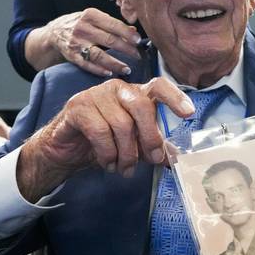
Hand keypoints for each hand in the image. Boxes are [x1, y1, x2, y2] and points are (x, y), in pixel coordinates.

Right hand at [16, 77, 192, 201]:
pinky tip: (107, 163)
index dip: (175, 98)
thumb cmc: (103, 144)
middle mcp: (118, 89)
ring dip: (126, 154)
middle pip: (142, 107)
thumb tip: (176, 158)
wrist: (65, 150)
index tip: (189, 114)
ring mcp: (96, 95)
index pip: (159, 86)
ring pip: (122, 124)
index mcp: (135, 94)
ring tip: (124, 169)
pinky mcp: (78, 107)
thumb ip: (154, 148)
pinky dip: (107, 153)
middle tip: (152, 160)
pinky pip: (100, 132)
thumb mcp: (134, 147)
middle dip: (150, 138)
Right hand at [42, 8, 140, 76]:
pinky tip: (110, 73)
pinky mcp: (72, 55)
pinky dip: (99, 70)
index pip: (114, 25)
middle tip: (138, 56)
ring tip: (127, 69)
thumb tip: (133, 31)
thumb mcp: (94, 18)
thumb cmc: (80, 23)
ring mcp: (76, 42)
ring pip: (99, 55)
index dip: (128, 34)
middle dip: (126, 49)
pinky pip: (87, 64)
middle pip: (109, 40)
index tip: (139, 40)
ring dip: (115, 63)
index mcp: (91, 15)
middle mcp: (83, 28)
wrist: (55, 32)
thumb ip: (112, 23)